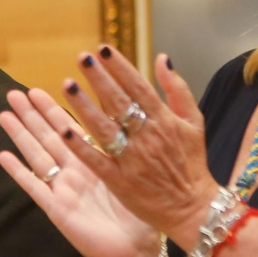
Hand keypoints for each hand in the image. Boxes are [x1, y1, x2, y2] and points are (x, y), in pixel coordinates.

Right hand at [0, 89, 161, 256]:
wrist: (135, 251)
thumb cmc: (140, 216)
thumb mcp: (135, 175)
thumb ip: (129, 149)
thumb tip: (135, 117)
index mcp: (93, 163)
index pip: (69, 130)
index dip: (53, 110)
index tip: (39, 90)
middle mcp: (74, 172)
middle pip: (48, 137)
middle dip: (31, 115)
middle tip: (14, 93)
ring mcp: (63, 190)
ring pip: (37, 156)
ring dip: (20, 136)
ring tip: (4, 115)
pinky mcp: (57, 210)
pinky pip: (35, 188)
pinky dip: (19, 172)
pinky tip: (3, 156)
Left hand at [51, 48, 221, 247]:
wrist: (193, 208)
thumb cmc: (192, 163)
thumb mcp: (194, 122)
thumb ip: (178, 89)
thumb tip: (162, 58)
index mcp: (164, 120)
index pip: (139, 87)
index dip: (120, 67)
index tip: (103, 49)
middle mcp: (147, 136)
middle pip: (119, 103)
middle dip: (100, 79)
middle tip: (82, 58)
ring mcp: (132, 159)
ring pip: (104, 128)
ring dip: (84, 106)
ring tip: (68, 85)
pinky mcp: (120, 181)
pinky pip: (96, 160)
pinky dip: (81, 146)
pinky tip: (63, 130)